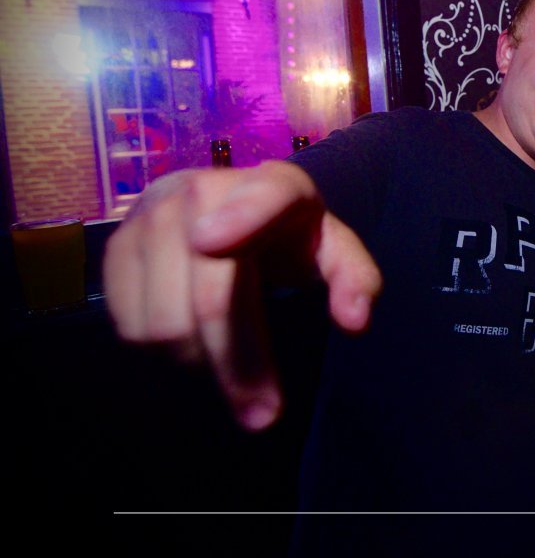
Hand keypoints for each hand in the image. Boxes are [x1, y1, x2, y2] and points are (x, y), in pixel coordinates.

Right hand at [103, 162, 381, 430]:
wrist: (228, 202)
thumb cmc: (289, 233)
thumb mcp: (334, 249)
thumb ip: (354, 279)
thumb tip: (354, 321)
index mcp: (275, 183)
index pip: (264, 193)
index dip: (239, 214)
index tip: (210, 243)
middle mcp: (204, 188)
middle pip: (212, 293)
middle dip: (239, 364)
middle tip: (263, 415)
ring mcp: (151, 216)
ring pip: (164, 319)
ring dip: (200, 365)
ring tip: (230, 375)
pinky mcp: (115, 246)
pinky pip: (128, 322)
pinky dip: (160, 355)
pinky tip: (192, 353)